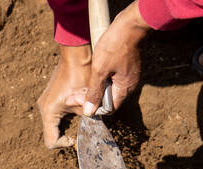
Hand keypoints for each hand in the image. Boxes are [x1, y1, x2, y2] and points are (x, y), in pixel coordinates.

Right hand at [37, 44, 90, 148]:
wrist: (75, 56)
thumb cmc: (81, 76)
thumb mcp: (85, 102)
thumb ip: (86, 119)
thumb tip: (91, 130)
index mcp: (48, 112)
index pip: (51, 142)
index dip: (65, 143)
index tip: (77, 137)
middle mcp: (43, 109)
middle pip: (51, 134)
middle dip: (66, 135)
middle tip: (80, 130)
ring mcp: (44, 103)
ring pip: (53, 126)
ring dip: (66, 125)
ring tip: (79, 117)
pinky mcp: (49, 99)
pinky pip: (54, 116)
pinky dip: (65, 118)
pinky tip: (76, 110)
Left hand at [69, 0, 151, 115]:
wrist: (131, 24)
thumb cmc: (115, 45)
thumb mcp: (100, 70)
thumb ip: (94, 91)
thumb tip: (89, 111)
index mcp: (125, 88)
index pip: (107, 108)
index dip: (91, 106)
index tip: (75, 99)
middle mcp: (129, 84)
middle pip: (107, 99)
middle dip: (89, 97)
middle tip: (72, 95)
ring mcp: (129, 75)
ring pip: (109, 89)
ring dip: (94, 88)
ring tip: (79, 86)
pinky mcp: (127, 66)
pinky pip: (113, 79)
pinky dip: (101, 80)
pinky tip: (91, 75)